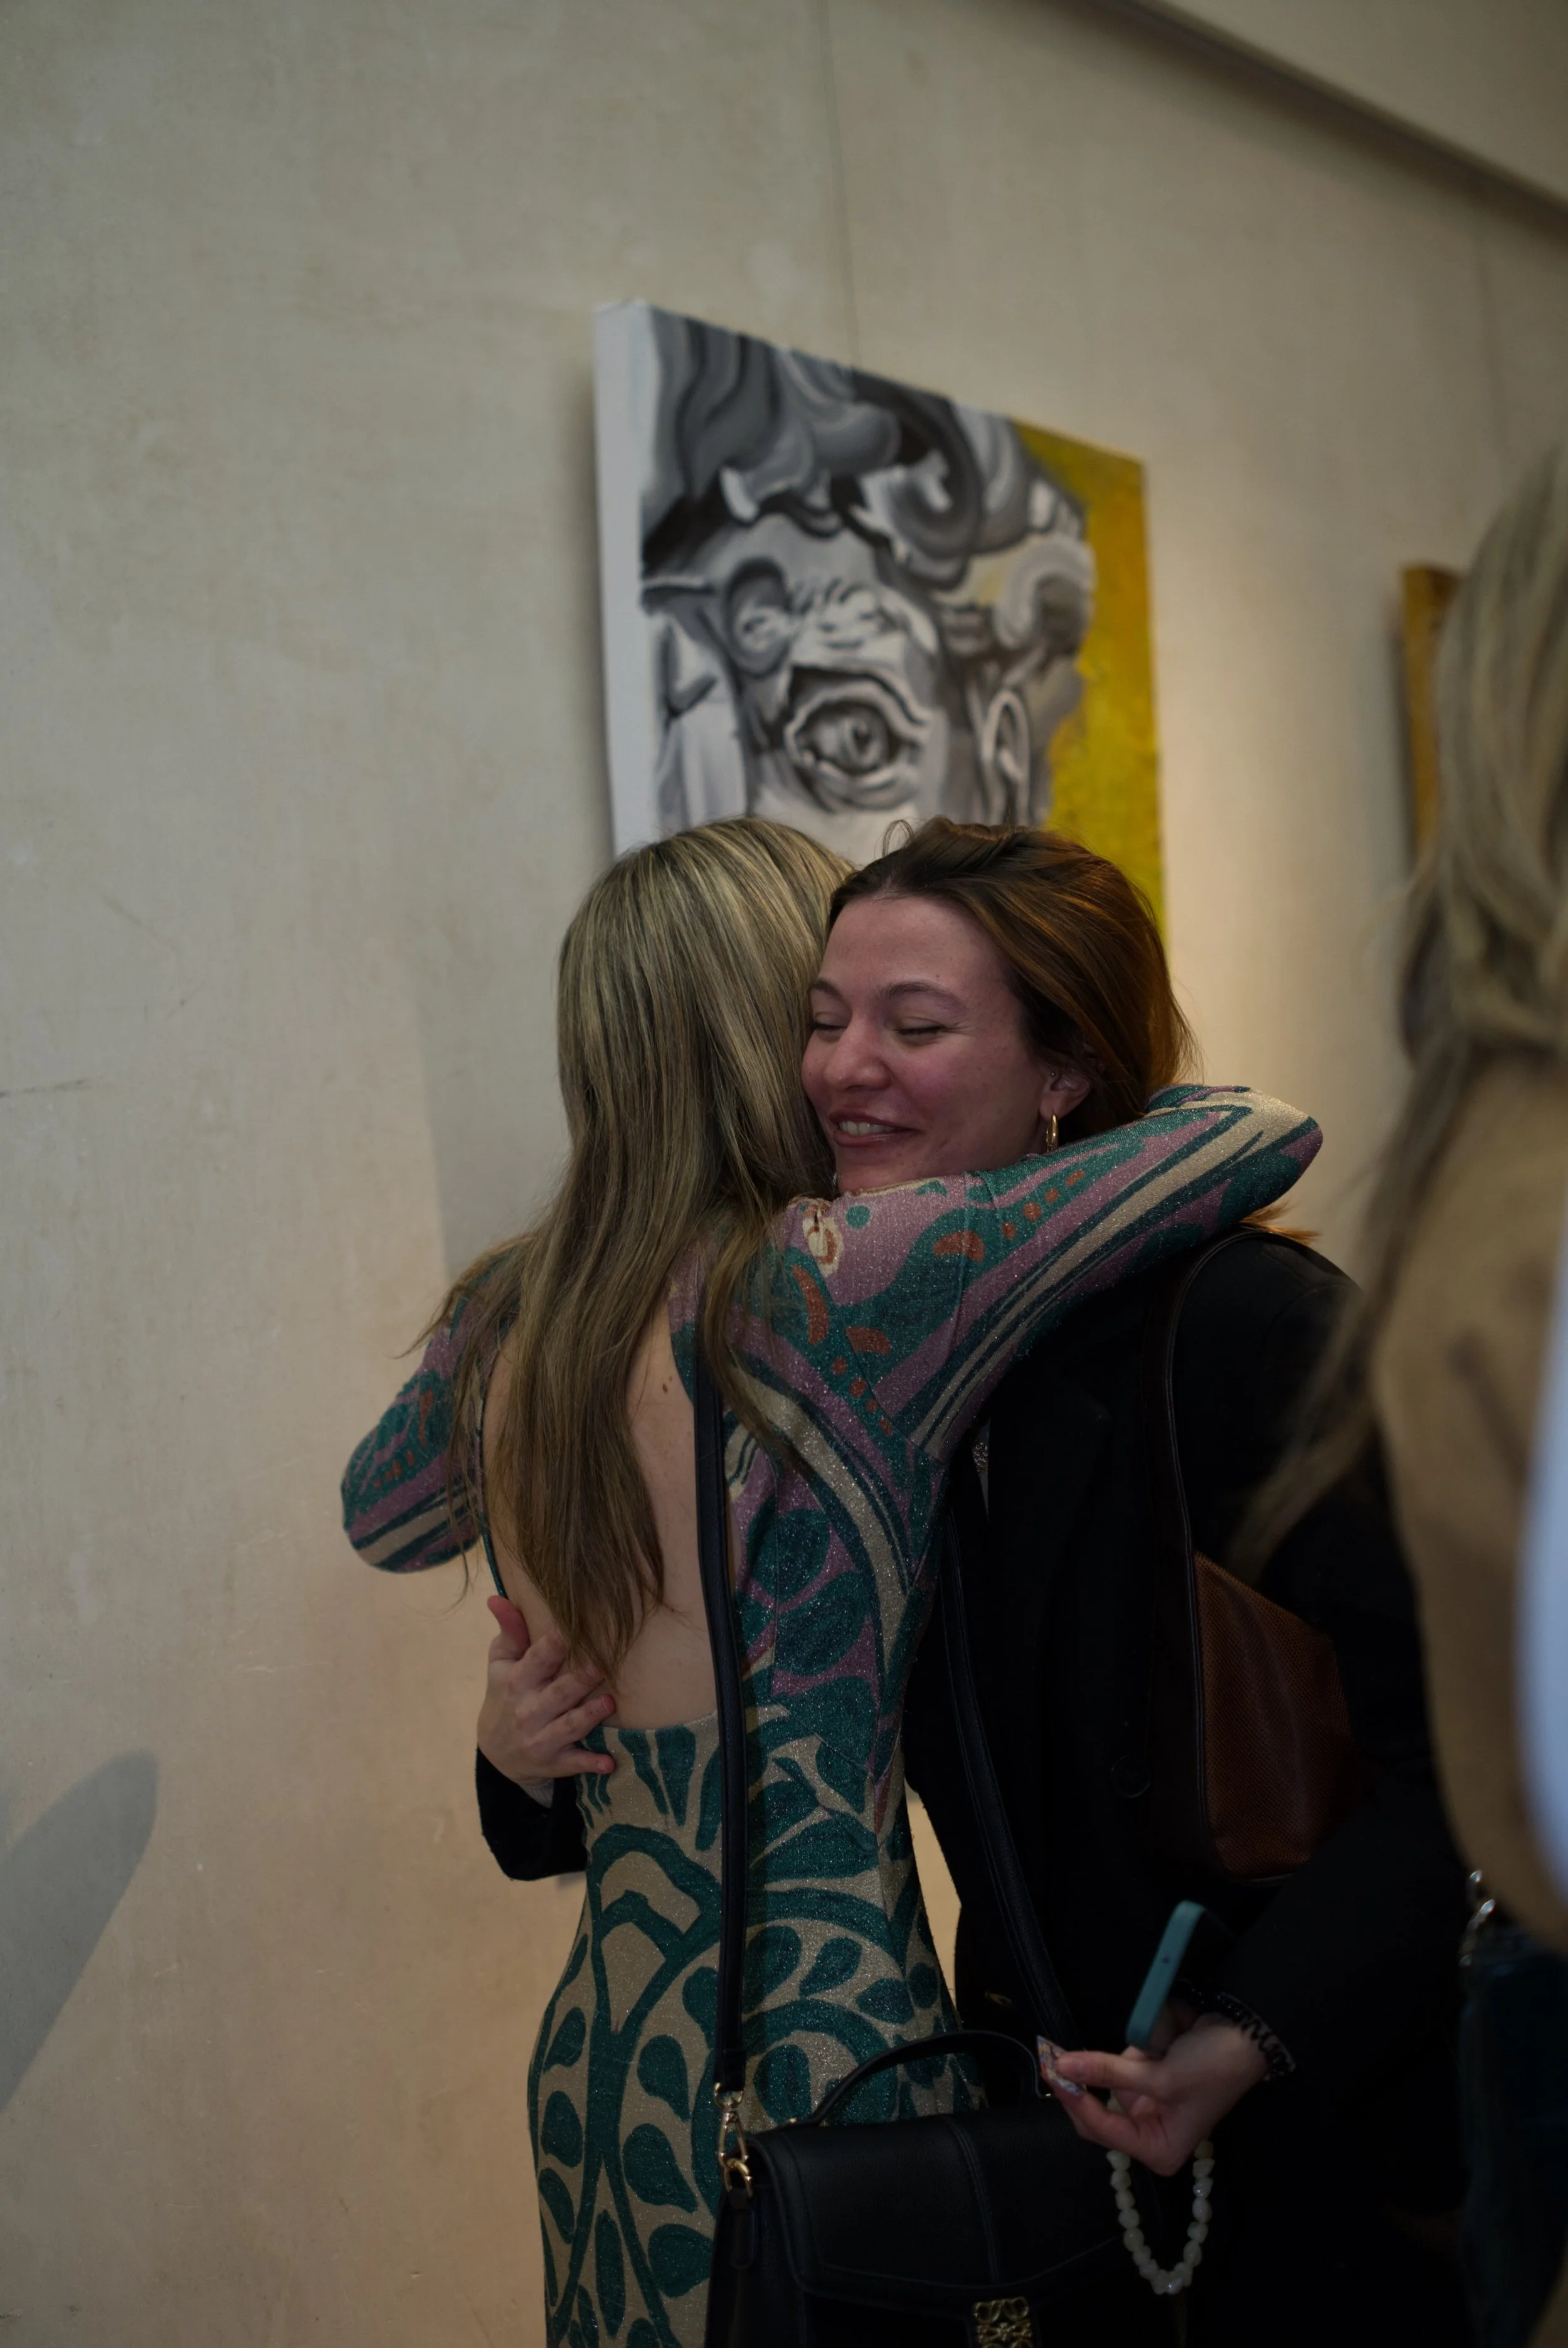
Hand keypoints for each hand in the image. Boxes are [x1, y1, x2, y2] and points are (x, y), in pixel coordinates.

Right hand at [478, 1595, 616, 1785]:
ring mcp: (540, 1740)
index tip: (574, 1630)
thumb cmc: (506, 1694)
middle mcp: (528, 1711)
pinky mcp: (554, 1762)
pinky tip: (609, 1762)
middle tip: (603, 1664)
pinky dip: (591, 1764)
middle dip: (580, 1680)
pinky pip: (574, 1764)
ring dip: (589, 1717)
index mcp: (516, 1682)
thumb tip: (497, 1597)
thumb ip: (508, 1631)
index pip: (537, 1660)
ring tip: (608, 1703)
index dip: (554, 1645)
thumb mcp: (501, 1663)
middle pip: (558, 1693)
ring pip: (568, 1727)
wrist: (496, 1750)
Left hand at [1045, 2015, 1266, 2174]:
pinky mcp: (1145, 2084)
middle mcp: (1150, 2135)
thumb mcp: (1161, 2075)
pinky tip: (1135, 2048)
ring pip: (1101, 2090)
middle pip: (1095, 2116)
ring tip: (1107, 2051)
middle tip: (1051, 2055)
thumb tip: (1063, 2065)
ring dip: (1100, 2068)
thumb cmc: (1211, 2067)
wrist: (1244, 2035)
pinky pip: (1116, 2071)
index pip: (1102, 2130)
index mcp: (1158, 2150)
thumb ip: (1109, 2072)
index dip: (1075, 2101)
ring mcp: (1146, 2108)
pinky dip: (1115, 2057)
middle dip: (1078, 2087)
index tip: (1054, 2070)